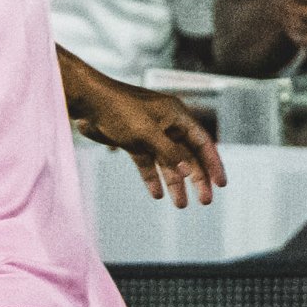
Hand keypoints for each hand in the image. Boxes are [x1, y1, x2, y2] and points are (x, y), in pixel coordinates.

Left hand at [72, 66, 224, 207]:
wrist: (87, 101)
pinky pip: (148, 163)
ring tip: (181, 205)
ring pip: (169, 162)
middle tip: (205, 201)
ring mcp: (150, 134)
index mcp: (177, 116)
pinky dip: (152, 178)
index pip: (203, 142)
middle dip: (197, 178)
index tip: (220, 184)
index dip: (213, 163)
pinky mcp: (133, 141)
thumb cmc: (118, 110)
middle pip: (188, 155)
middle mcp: (168, 125)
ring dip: (176, 182)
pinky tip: (157, 194)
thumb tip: (188, 171)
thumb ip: (169, 153)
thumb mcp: (147, 132)